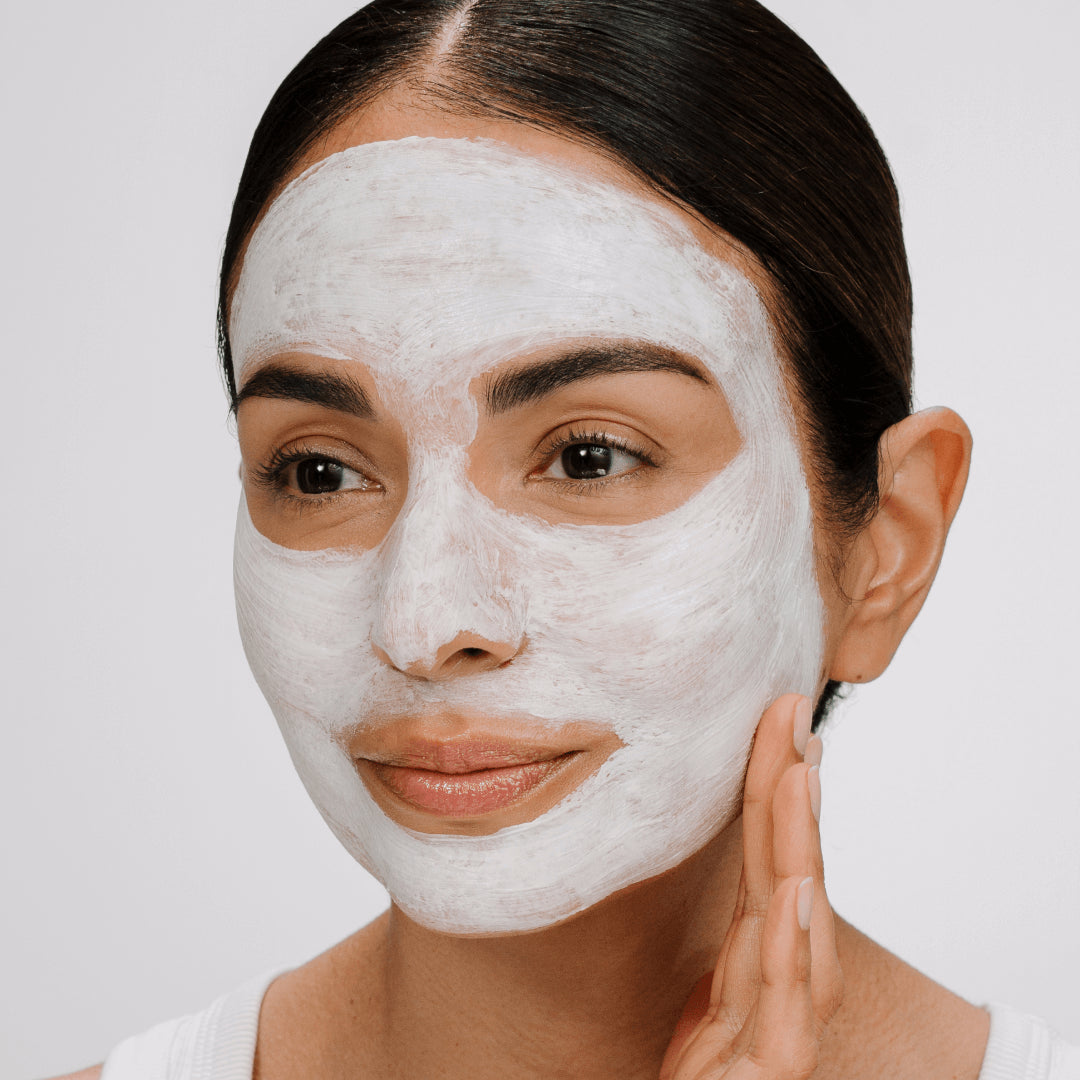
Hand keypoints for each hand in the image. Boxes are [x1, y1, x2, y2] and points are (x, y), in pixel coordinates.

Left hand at [659, 695, 842, 1078]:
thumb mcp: (715, 1004)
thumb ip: (738, 955)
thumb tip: (755, 890)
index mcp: (763, 962)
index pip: (772, 862)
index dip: (776, 793)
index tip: (776, 722)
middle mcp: (781, 986)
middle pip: (791, 878)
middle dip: (791, 797)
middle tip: (787, 717)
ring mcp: (778, 1029)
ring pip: (793, 929)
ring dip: (798, 848)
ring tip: (798, 775)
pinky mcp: (769, 1073)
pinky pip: (780, 1009)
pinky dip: (792, 948)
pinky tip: (797, 894)